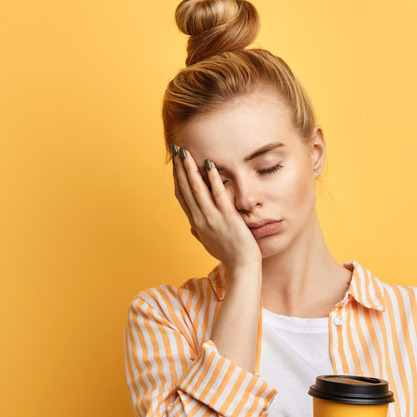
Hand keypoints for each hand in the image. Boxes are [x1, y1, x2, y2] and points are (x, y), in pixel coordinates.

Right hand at [172, 146, 260, 270]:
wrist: (241, 266)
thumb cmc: (227, 255)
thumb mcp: (208, 244)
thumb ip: (199, 232)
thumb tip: (191, 227)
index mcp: (196, 223)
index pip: (182, 196)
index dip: (177, 178)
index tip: (175, 164)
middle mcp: (200, 219)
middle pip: (185, 189)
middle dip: (180, 168)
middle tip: (176, 150)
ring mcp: (212, 218)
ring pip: (196, 189)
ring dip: (190, 169)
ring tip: (186, 153)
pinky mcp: (227, 217)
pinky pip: (218, 194)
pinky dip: (213, 178)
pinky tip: (210, 164)